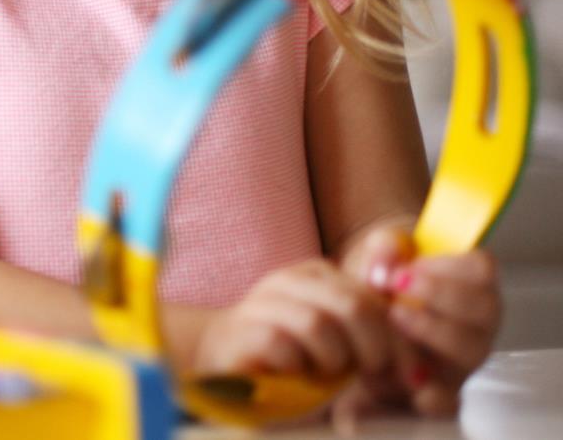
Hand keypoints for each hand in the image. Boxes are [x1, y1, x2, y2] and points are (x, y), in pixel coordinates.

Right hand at [193, 259, 392, 385]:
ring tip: (326, 373)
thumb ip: (374, 335)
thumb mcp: (340, 338)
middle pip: (351, 305)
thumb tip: (422, 366)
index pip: (374, 298)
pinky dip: (297, 368)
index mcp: (318, 274)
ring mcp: (262, 302)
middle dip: (372, 348)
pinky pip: (282, 345)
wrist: (225, 359)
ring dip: (332, 360)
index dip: (399, 339)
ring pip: (317, 324)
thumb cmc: (293, 354)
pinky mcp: (241, 331)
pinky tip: (295, 374)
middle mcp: (289, 280)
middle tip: (368, 373)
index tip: (410, 374)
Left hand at [343, 225, 500, 415]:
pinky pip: (450, 398)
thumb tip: (388, 255)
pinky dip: (434, 393)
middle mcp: (476, 321)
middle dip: (441, 295)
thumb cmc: (382, 285)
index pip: (482, 268)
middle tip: (398, 287)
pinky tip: (412, 380)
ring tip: (393, 317)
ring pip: (470, 349)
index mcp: (470, 282)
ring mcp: (464, 355)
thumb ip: (383, 247)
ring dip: (433, 331)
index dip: (447, 265)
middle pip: (485, 308)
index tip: (407, 267)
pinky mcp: (443, 388)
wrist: (360, 325)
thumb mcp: (378, 257)